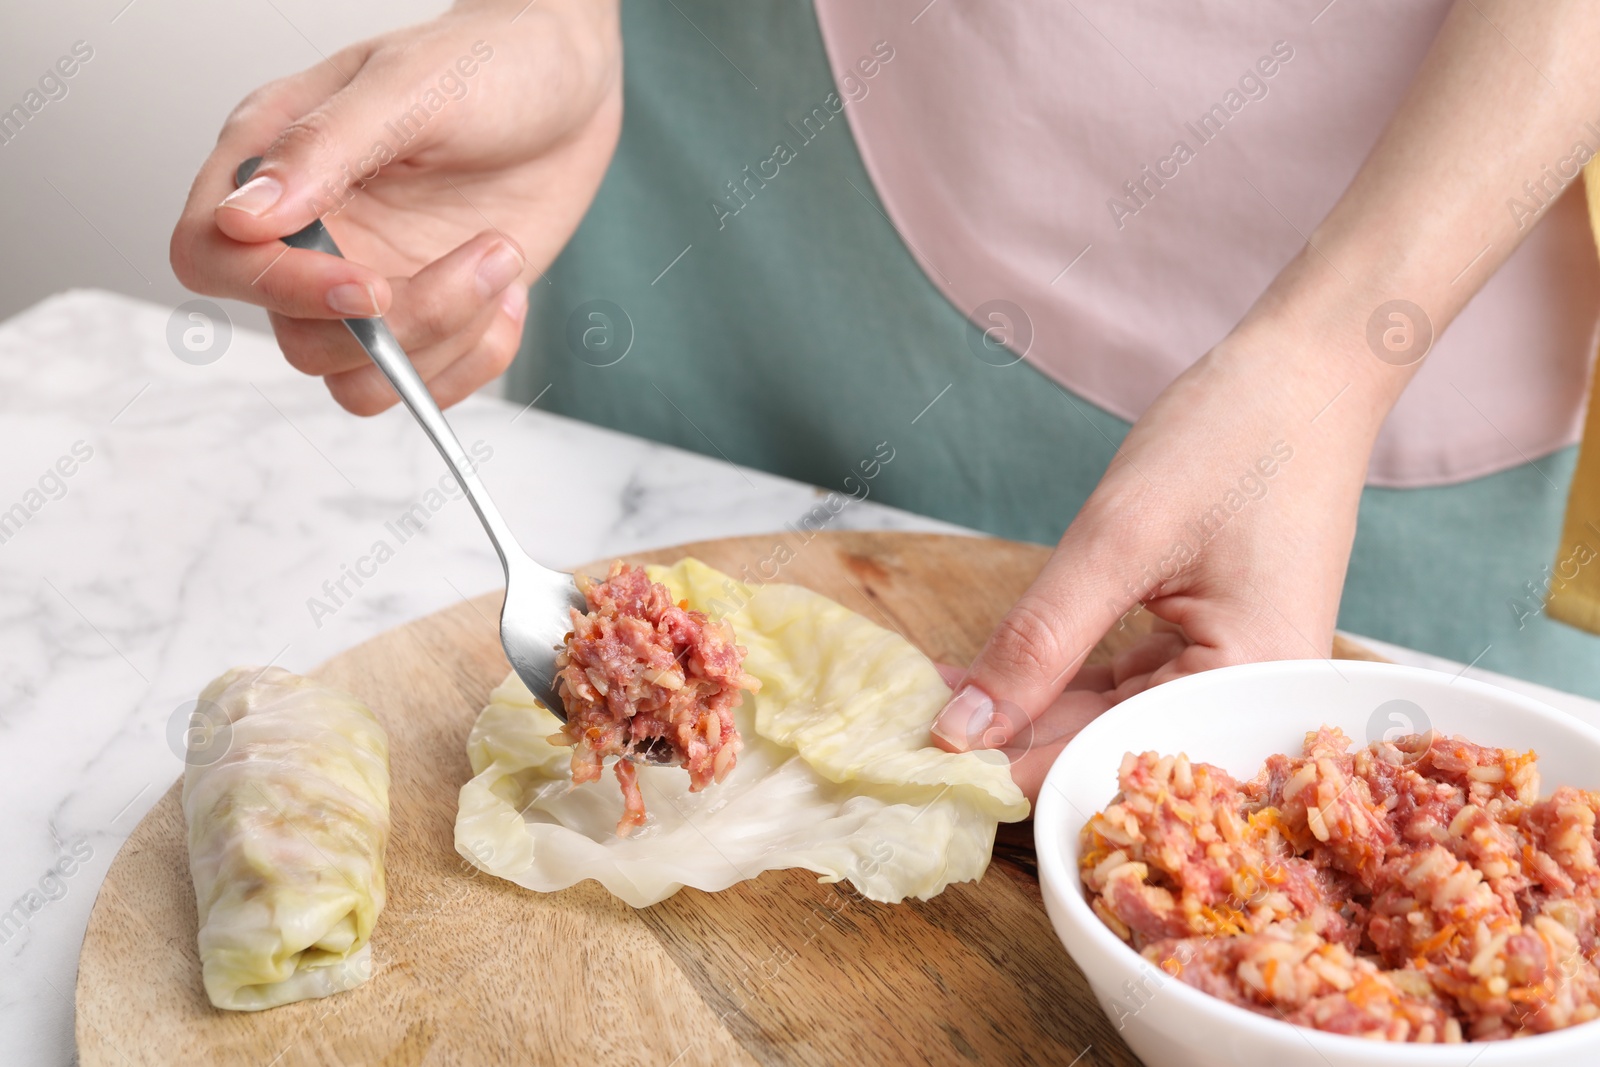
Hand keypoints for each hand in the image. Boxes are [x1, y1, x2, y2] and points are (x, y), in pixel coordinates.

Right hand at [170, 0, 621, 413]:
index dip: (280, 289)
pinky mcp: (429, 317)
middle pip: (300, 340)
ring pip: (362, 379)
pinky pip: (426, 386)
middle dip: (400, 324)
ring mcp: (370, 282)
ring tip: (502, 257)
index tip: (368, 286)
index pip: (214, 257)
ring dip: (446, 341)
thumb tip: (244, 215)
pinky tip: (509, 290)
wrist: (569, 87)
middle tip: (480, 256)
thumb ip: (324, 147)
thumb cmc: (487, 63)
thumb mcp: (410, 86)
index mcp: (273, 161)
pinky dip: (479, 356)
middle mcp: (312, 235)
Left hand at [932, 320, 1385, 802]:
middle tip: (914, 739)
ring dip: (1028, 712)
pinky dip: (1062, 680)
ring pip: (1112, 721)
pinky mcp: (1214, 651)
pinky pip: (1127, 686)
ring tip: (936, 705)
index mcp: (1250, 692)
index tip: (929, 780)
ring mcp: (1235, 680)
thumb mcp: (1118, 541)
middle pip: (1114, 754)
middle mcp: (1254, 706)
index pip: (1113, 766)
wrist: (1305, 375)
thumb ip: (1038, 643)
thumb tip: (960, 730)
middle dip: (1014, 745)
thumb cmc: (1230, 439)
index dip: (1014, 776)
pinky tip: (991, 679)